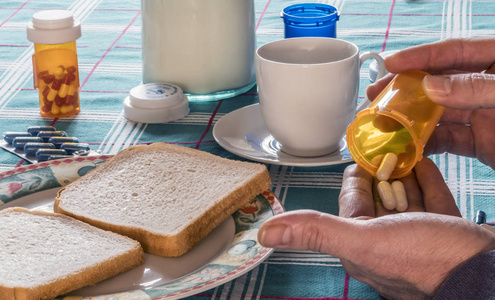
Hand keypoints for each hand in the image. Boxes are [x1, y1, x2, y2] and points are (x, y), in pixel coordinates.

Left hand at [258, 158, 494, 299]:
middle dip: (379, 173)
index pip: (352, 204)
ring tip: (404, 148)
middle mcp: (389, 243)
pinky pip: (434, 201)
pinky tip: (425, 163)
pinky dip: (428, 181)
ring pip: (407, 200)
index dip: (354, 179)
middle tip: (384, 145)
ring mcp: (421, 239)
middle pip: (379, 200)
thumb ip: (317, 232)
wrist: (487, 272)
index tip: (358, 156)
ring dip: (403, 174)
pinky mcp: (447, 233)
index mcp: (363, 244)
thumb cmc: (427, 259)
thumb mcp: (364, 240)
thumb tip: (265, 233)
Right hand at [366, 38, 494, 168]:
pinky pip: (448, 140)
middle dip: (405, 88)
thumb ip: (474, 87)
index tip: (391, 63)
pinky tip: (406, 144)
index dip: (419, 56)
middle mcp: (485, 86)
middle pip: (438, 82)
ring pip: (438, 113)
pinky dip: (426, 143)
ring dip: (410, 118)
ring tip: (383, 122)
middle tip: (377, 94)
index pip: (453, 52)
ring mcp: (482, 114)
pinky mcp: (481, 141)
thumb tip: (432, 86)